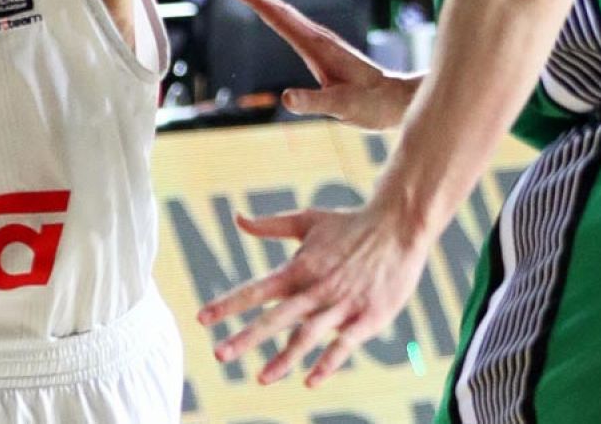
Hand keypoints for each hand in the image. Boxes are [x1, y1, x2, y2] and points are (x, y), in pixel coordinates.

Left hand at [197, 202, 431, 386]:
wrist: (398, 226)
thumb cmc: (350, 223)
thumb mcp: (307, 220)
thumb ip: (269, 225)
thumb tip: (237, 218)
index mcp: (298, 267)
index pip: (256, 289)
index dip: (228, 304)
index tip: (202, 319)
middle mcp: (316, 288)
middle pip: (276, 317)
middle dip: (246, 338)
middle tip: (219, 354)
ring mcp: (343, 304)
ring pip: (308, 336)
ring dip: (284, 359)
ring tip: (260, 378)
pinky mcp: (369, 317)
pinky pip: (345, 345)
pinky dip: (327, 364)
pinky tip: (309, 381)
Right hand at [227, 0, 418, 128]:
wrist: (398, 100)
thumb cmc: (372, 105)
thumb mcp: (341, 108)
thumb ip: (314, 102)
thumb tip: (285, 98)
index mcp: (316, 46)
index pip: (278, 16)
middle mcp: (317, 38)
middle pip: (280, 9)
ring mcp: (321, 41)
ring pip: (287, 14)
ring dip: (263, 0)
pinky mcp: (323, 49)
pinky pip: (294, 25)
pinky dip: (276, 14)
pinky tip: (272, 15)